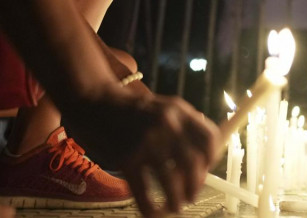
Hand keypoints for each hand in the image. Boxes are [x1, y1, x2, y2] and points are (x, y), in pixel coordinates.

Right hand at [67, 89, 218, 216]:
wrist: (95, 100)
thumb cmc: (133, 109)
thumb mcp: (164, 106)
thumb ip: (184, 125)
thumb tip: (204, 158)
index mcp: (179, 110)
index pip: (209, 138)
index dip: (211, 159)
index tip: (205, 171)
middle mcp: (166, 124)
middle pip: (193, 163)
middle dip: (195, 186)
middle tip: (191, 196)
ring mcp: (146, 141)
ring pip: (171, 181)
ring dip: (176, 201)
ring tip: (175, 207)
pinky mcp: (126, 158)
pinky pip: (144, 192)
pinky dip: (151, 209)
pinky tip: (153, 213)